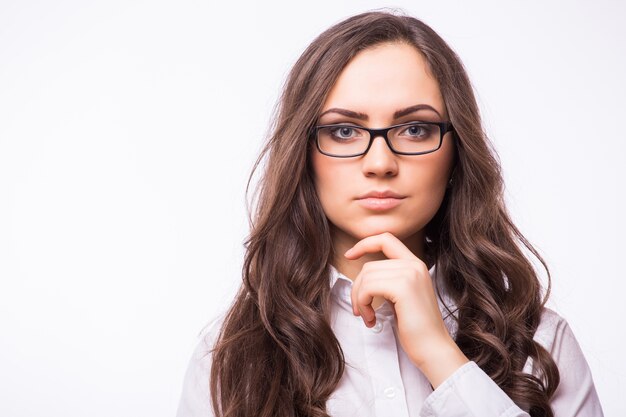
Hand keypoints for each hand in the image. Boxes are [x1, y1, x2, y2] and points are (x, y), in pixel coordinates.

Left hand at [345, 231, 468, 387]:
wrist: (433, 349)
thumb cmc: (415, 329)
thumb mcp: (400, 297)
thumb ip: (388, 280)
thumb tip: (362, 276)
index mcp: (415, 264)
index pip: (386, 239)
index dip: (364, 243)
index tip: (349, 255)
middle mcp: (414, 265)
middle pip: (369, 265)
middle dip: (357, 289)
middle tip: (360, 310)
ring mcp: (410, 274)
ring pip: (366, 276)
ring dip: (360, 300)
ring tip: (368, 317)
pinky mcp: (404, 287)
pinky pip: (368, 287)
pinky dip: (363, 303)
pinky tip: (371, 319)